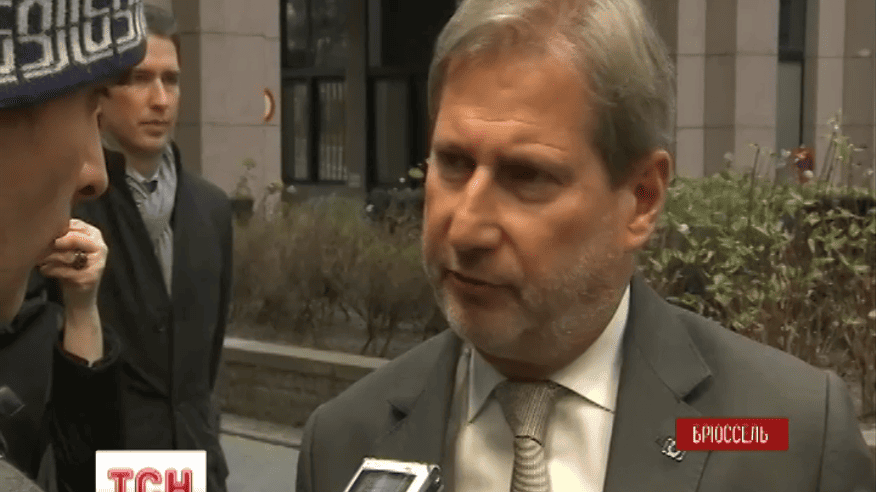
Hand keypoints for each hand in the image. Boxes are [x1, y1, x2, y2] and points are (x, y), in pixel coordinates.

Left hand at [38, 219, 106, 362]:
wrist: (80, 298)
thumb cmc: (68, 268)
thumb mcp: (66, 248)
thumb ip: (60, 235)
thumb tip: (39, 226)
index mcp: (95, 234)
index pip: (70, 225)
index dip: (53, 232)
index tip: (39, 238)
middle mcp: (101, 247)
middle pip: (70, 239)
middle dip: (50, 245)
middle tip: (36, 251)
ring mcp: (98, 263)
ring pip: (66, 255)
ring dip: (47, 259)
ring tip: (40, 261)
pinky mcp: (90, 278)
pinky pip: (63, 271)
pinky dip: (50, 271)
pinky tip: (45, 271)